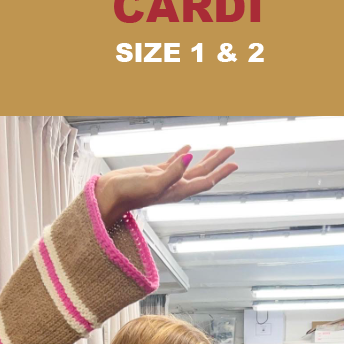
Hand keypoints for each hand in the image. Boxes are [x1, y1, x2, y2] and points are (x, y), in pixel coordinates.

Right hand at [94, 146, 237, 227]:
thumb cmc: (128, 193)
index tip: (234, 163)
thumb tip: (191, 157)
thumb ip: (173, 171)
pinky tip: (188, 148)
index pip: (205, 180)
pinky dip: (183, 154)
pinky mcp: (155, 173)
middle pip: (202, 172)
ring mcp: (166, 180)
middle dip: (218, 162)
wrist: (109, 195)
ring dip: (204, 158)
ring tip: (216, 149)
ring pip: (190, 167)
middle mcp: (175, 186)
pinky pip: (174, 162)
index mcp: (178, 191)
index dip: (221, 172)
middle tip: (230, 149)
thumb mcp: (153, 182)